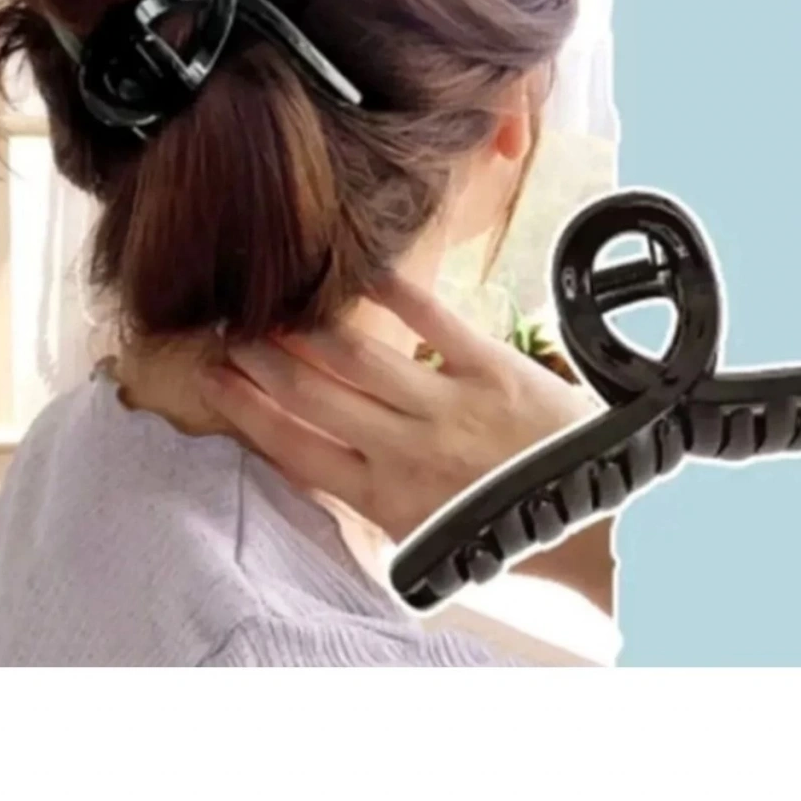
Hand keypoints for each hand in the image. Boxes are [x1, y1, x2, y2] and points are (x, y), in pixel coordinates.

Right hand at [198, 276, 615, 609]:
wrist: (591, 512)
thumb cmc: (505, 523)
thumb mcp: (426, 533)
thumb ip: (373, 495)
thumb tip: (317, 454)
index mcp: (385, 499)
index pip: (292, 447)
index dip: (243, 407)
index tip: (210, 376)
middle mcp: (405, 451)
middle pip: (309, 393)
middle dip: (258, 357)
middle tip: (225, 324)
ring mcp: (446, 406)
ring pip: (353, 356)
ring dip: (304, 325)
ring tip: (272, 300)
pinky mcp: (488, 367)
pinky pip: (429, 319)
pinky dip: (391, 290)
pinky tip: (360, 267)